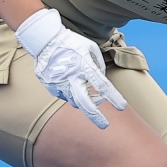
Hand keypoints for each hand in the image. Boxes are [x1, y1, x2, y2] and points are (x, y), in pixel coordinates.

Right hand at [14, 7, 126, 129]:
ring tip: (86, 91)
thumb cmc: (71, 43)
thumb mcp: (90, 48)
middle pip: (84, 102)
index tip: (122, 106)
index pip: (102, 85)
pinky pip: (64, 95)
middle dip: (95, 116)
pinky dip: (71, 92)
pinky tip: (70, 81)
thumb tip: (101, 79)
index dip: (113, 97)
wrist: (44, 40)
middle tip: (105, 125)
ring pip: (74, 101)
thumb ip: (98, 65)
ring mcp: (59, 83)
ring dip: (83, 101)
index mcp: (84, 66)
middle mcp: (71, 77)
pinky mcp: (50, 86)